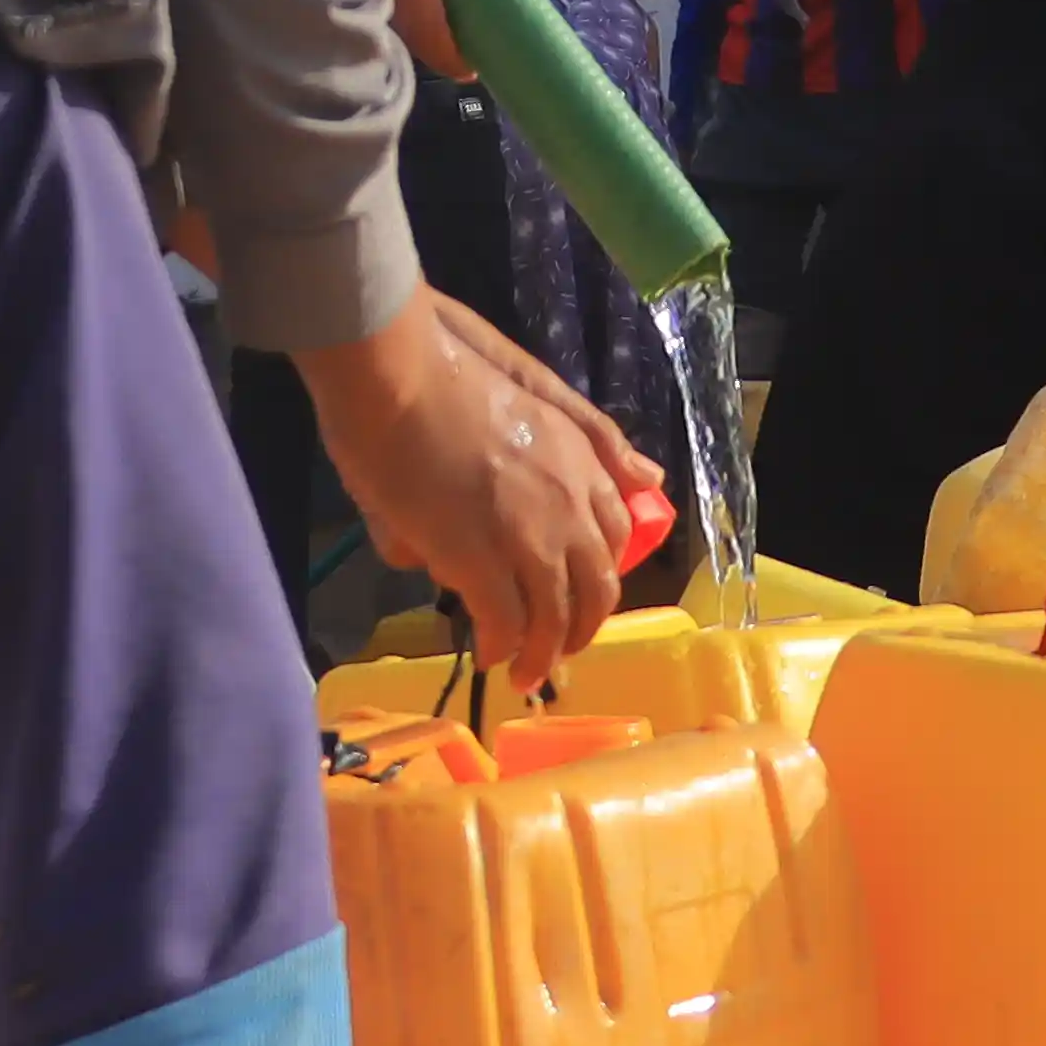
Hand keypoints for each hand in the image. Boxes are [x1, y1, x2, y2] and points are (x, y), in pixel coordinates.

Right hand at [296, 292, 663, 674]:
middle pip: (596, 587)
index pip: (616, 533)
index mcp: (581, 460)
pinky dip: (500, 647)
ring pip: (554, 617)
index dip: (599, 572)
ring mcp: (527, 535)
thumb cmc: (447, 370)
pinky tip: (488, 658)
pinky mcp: (478, 559)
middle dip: (582, 627)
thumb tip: (649, 478)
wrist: (395, 375)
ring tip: (526, 675)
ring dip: (543, 653)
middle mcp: (569, 503)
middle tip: (560, 650)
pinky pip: (503, 623)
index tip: (578, 590)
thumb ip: (594, 437)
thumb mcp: (539, 391)